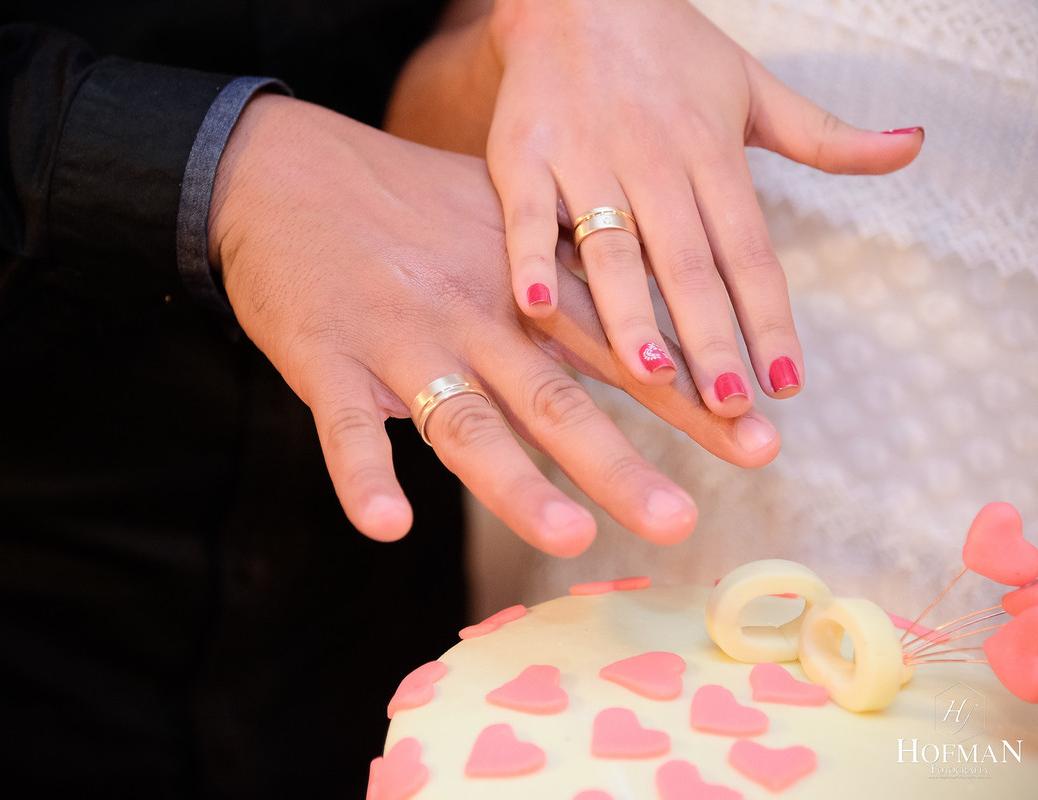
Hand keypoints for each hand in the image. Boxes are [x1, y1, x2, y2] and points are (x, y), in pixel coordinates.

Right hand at [209, 94, 779, 556]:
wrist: (282, 173)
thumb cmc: (401, 203)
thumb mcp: (496, 222)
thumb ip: (564, 279)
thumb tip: (642, 326)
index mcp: (520, 290)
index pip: (616, 351)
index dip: (688, 399)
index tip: (756, 443)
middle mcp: (473, 317)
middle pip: (553, 399)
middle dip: (620, 462)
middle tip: (680, 518)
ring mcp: (400, 340)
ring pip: (463, 419)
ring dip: (516, 480)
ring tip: (569, 533)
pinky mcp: (326, 361)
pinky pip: (344, 429)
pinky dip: (363, 477)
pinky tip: (389, 524)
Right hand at [386, 0, 923, 415]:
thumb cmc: (669, 49)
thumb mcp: (754, 86)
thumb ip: (825, 135)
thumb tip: (911, 147)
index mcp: (712, 151)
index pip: (749, 249)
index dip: (771, 318)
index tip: (787, 383)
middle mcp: (654, 158)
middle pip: (688, 261)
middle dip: (711, 336)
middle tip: (729, 405)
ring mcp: (585, 156)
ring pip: (612, 247)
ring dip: (630, 314)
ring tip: (652, 376)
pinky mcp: (522, 153)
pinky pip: (526, 214)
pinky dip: (529, 258)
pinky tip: (534, 309)